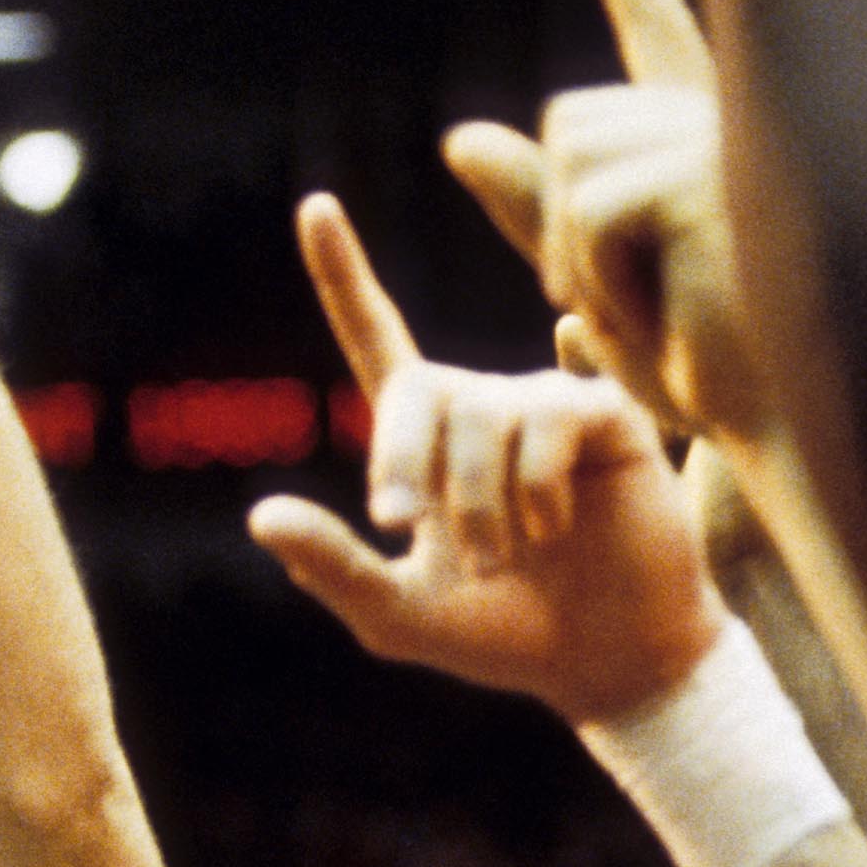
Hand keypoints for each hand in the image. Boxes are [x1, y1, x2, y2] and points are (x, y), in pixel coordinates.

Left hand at [248, 196, 725, 723]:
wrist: (604, 660)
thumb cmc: (501, 635)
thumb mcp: (396, 614)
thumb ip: (330, 567)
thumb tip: (260, 512)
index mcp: (425, 441)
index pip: (377, 340)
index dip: (346, 276)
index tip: (314, 207)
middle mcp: (483, 405)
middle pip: (420, 391)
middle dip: (402, 464)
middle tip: (406, 530)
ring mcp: (545, 403)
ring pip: (483, 416)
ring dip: (477, 501)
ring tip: (506, 552)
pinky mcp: (607, 414)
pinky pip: (549, 418)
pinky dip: (534, 484)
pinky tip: (555, 522)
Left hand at [439, 0, 763, 446]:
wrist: (768, 428)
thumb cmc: (695, 368)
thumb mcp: (592, 282)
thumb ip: (532, 207)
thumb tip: (461, 137)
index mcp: (705, 145)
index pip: (661, 56)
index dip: (642, 8)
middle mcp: (728, 124)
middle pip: (573, 120)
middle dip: (564, 225)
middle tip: (632, 301)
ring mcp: (727, 140)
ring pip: (574, 158)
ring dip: (582, 256)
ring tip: (653, 310)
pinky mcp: (714, 176)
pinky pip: (594, 210)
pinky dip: (605, 279)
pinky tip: (666, 315)